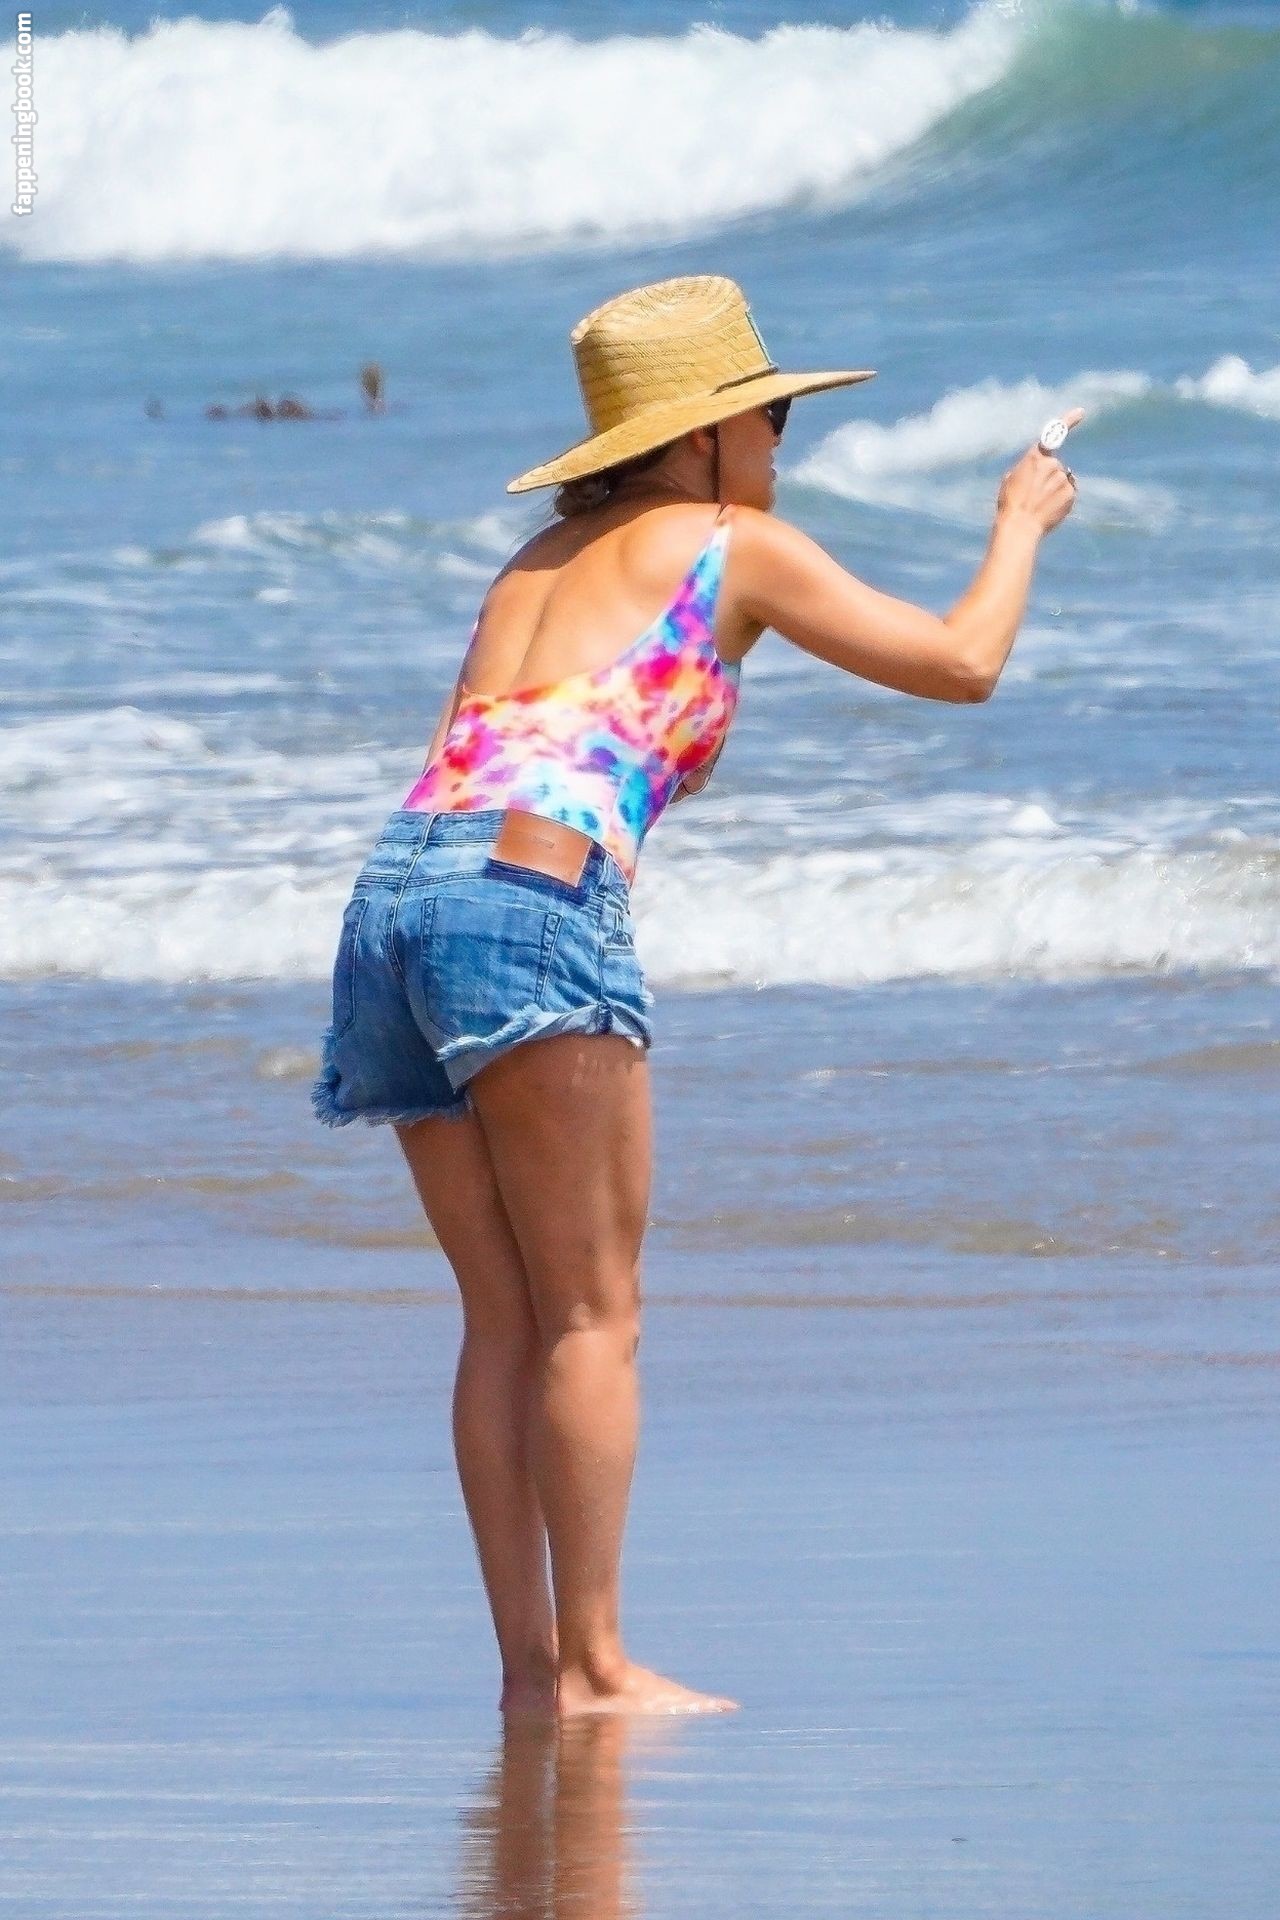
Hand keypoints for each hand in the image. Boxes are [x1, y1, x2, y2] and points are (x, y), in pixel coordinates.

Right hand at [997, 406, 1083, 534]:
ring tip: (1040, 504)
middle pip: (1055, 466)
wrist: (1020, 526)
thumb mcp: (1011, 479)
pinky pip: (1069, 493)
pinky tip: (1049, 509)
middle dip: (1048, 477)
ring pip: (1062, 480)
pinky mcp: (1070, 493)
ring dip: (1055, 489)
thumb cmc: (1010, 504)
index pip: (1054, 434)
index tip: (1080, 412)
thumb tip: (1041, 473)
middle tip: (1034, 494)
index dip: (1068, 420)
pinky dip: (1062, 500)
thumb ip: (1028, 469)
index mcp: (1035, 457)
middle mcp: (1053, 464)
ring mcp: (1063, 479)